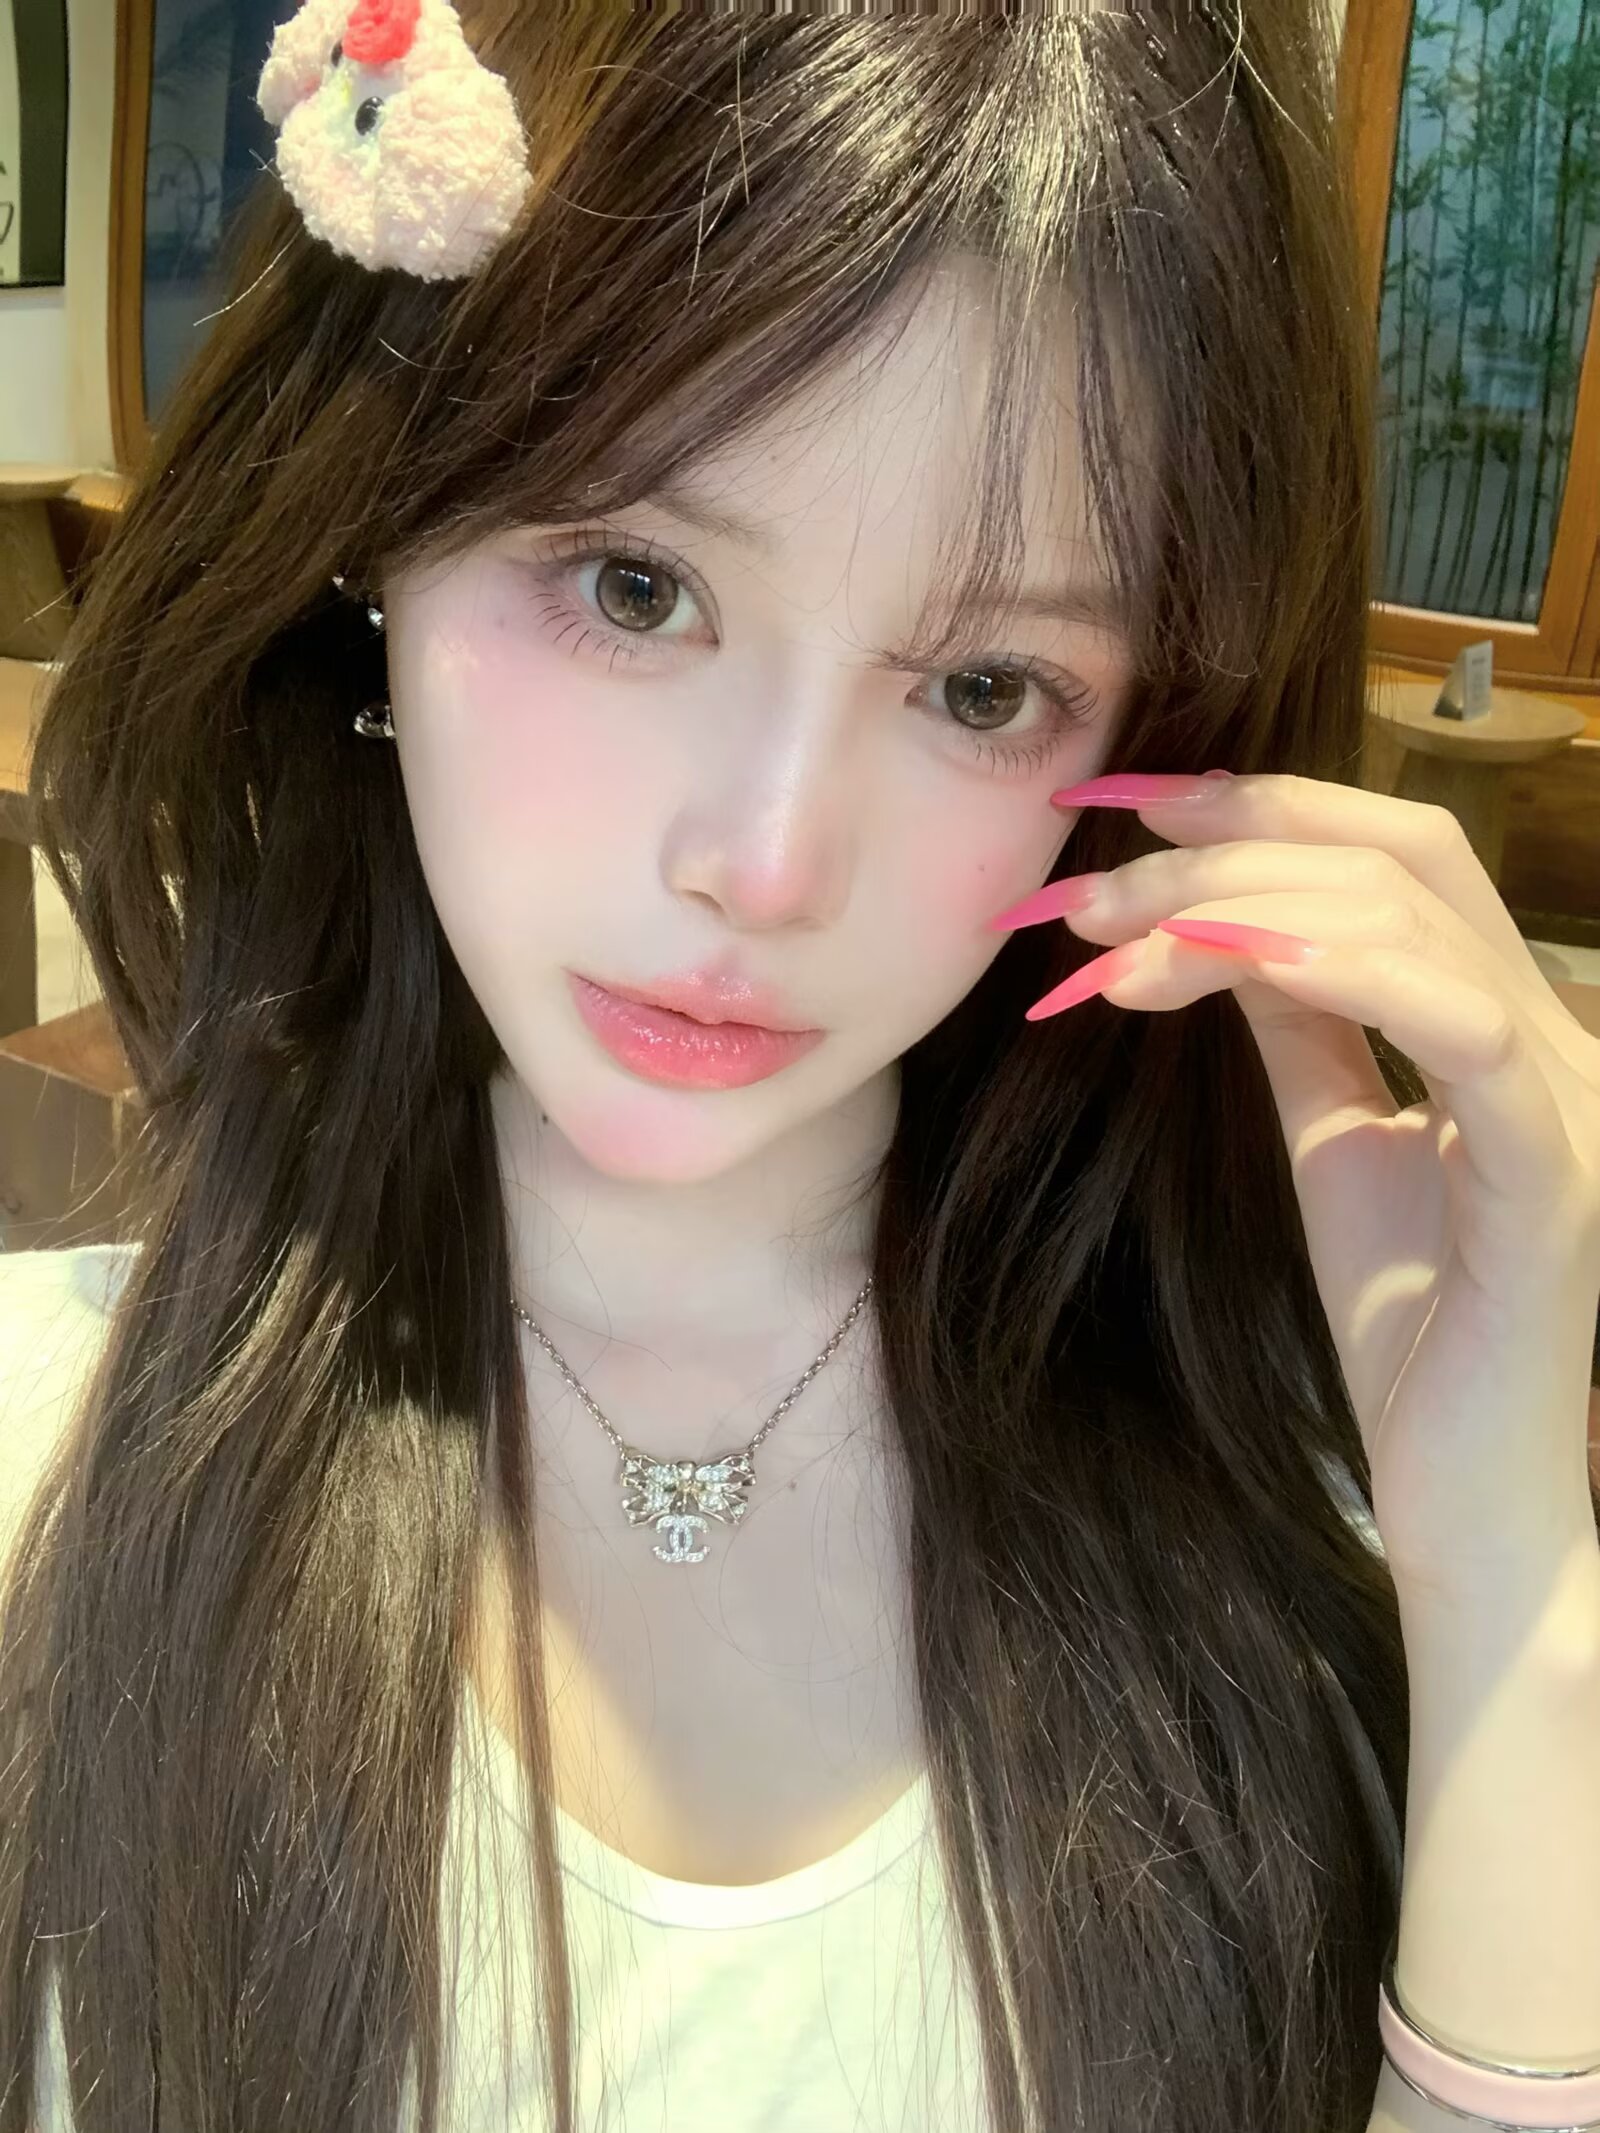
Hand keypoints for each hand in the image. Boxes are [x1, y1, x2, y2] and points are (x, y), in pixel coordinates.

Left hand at [989, 771, 1599, 1604]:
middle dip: (1225, 849)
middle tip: (1085, 893)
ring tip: (1113, 941)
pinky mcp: (1555, 1177)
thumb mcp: (1336, 1139)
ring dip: (1239, 906)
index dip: (1263, 805)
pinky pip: (1465, 1033)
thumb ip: (1304, 1026)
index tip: (1119, 807)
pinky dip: (1348, 972)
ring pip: (1414, 922)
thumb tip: (1223, 921)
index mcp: (1502, 1017)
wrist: (1465, 1492)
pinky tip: (1232, 957)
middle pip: (1399, 860)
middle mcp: (1551, 1032)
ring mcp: (1564, 1099)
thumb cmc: (1410, 1325)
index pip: (1397, 855)